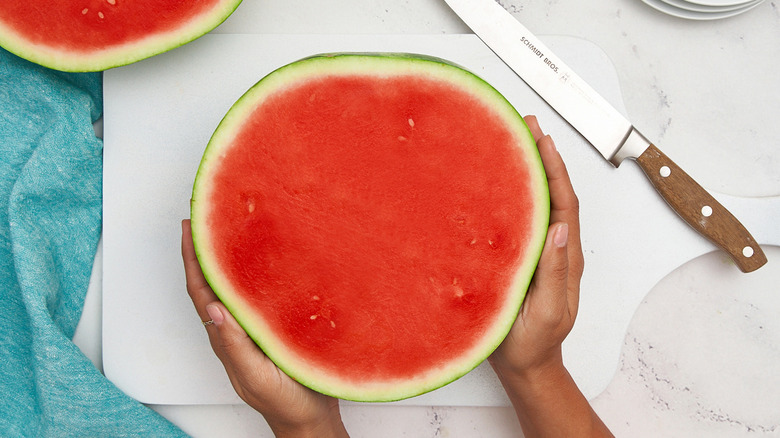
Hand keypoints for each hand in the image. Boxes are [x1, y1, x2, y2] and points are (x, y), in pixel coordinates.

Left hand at [181, 220, 348, 437]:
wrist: (311, 420)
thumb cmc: (285, 404)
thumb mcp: (257, 377)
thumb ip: (234, 347)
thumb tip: (213, 310)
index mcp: (227, 338)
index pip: (202, 291)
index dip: (192, 259)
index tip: (189, 228)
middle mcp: (236, 330)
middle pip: (212, 283)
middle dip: (203, 250)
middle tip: (205, 218)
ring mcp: (253, 329)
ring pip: (232, 287)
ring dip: (225, 259)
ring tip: (228, 230)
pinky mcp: (272, 329)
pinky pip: (255, 295)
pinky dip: (251, 273)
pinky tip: (263, 260)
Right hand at [489, 115, 583, 377]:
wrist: (524, 366)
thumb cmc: (533, 344)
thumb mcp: (548, 312)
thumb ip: (555, 273)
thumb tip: (561, 229)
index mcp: (566, 257)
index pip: (564, 203)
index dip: (555, 169)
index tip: (542, 139)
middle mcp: (554, 248)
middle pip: (552, 193)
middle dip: (542, 156)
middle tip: (526, 125)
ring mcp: (538, 252)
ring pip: (536, 203)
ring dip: (527, 170)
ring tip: (513, 141)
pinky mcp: (521, 258)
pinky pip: (521, 219)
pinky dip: (513, 193)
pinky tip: (498, 182)